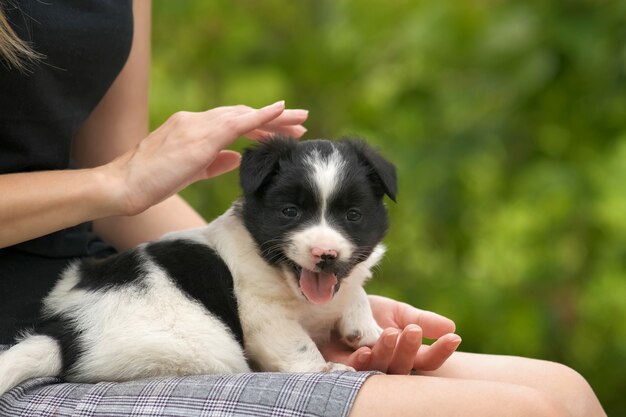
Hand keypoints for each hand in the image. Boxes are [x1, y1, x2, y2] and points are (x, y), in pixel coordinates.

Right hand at [102, 101, 307, 215]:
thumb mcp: (190, 170)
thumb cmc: (152, 182)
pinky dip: (260, 116)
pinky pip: (237, 121)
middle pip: (243, 115)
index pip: (233, 123)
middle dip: (273, 120)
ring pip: (244, 115)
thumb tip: (237, 157)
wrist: (125, 184)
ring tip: (300, 122)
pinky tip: (280, 112)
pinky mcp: (201, 135)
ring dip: (274, 118)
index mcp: (194, 128)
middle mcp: (197, 121)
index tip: (281, 131)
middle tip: (301, 123)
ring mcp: (199, 125)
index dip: (259, 126)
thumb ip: (214, 161)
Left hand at [320, 295, 461, 373]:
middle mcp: (387, 366)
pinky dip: (359, 362)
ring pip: (380, 369)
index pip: (427, 359)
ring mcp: (365, 370)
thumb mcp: (397, 312)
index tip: (454, 338)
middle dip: (410, 349)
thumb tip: (451, 327)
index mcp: (404, 354)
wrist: (333, 306)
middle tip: (413, 330)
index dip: (442, 351)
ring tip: (390, 333)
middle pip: (405, 367)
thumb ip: (421, 319)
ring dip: (387, 352)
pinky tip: (362, 350)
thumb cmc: (369, 313)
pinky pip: (351, 371)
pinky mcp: (340, 369)